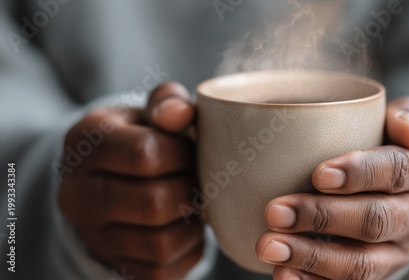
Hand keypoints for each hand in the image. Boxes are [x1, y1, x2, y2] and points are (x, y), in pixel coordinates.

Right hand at [58, 83, 202, 278]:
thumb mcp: (147, 112)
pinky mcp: (114, 265)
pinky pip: (163, 269)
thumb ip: (167, 102)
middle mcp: (77, 194)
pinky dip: (188, 247)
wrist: (106, 182)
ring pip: (161, 243)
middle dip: (190, 189)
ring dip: (192, 222)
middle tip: (195, 178)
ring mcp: (92, 235)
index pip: (144, 154)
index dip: (182, 154)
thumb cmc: (137, 140)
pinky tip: (185, 225)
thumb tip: (180, 113)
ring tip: (192, 202)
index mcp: (85, 142)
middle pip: (154, 203)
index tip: (189, 151)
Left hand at [256, 97, 408, 279]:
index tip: (318, 176)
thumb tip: (408, 129)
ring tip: (269, 247)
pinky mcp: (379, 273)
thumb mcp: (397, 124)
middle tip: (274, 212)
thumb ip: (405, 114)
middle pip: (374, 220)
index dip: (359, 174)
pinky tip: (283, 275)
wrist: (394, 192)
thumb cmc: (382, 148)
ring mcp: (399, 251)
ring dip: (312, 257)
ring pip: (361, 263)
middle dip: (321, 218)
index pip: (396, 170)